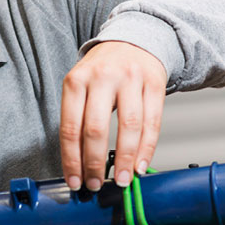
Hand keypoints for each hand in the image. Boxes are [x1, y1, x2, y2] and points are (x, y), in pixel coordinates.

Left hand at [59, 41, 166, 190]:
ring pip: (128, 127)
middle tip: (95, 185)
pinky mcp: (154, 83)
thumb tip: (78, 163)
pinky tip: (141, 166)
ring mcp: (130, 79)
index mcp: (75, 81)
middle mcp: (101, 78)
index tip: (74, 181)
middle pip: (96, 129)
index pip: (69, 127)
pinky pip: (152, 122)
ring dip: (125, 160)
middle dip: (94, 163)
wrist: (134, 39)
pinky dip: (147, 149)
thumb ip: (78, 119)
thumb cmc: (102, 71)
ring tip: (122, 180)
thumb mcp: (81, 85)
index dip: (71, 159)